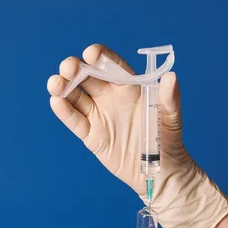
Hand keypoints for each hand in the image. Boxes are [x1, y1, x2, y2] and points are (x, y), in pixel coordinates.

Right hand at [47, 45, 227, 227]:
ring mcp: (99, 115)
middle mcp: (111, 96)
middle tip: (68, 67)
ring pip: (76, 96)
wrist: (160, 173)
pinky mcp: (91, 135)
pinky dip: (64, 112)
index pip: (111, 65)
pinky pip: (75, 121)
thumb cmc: (169, 142)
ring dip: (63, 86)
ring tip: (55, 83)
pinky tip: (56, 102)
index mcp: (129, 86)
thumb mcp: (172, 119)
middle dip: (75, 69)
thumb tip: (171, 78)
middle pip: (87, 77)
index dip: (100, 57)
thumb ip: (170, 99)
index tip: (91, 54)